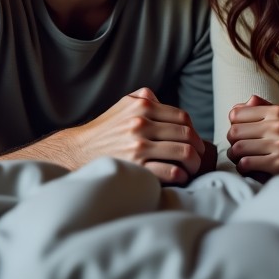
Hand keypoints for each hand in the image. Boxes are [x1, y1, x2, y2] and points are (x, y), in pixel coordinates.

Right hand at [62, 87, 206, 184]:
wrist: (78, 151)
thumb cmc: (105, 129)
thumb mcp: (124, 104)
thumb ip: (147, 99)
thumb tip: (170, 106)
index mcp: (142, 106)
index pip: (182, 117)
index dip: (194, 131)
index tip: (196, 142)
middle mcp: (141, 123)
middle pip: (187, 135)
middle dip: (199, 148)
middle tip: (200, 157)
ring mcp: (139, 146)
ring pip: (184, 153)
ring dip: (194, 164)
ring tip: (192, 169)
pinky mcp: (137, 167)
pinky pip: (171, 172)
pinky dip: (181, 176)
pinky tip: (179, 178)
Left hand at [226, 94, 278, 178]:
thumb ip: (258, 107)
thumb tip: (235, 108)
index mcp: (276, 111)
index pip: (236, 114)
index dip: (232, 124)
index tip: (238, 132)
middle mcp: (278, 125)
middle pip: (235, 132)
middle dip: (231, 141)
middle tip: (236, 147)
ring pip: (238, 148)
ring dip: (234, 156)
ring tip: (239, 158)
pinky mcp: (278, 163)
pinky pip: (246, 163)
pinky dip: (241, 167)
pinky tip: (246, 167)